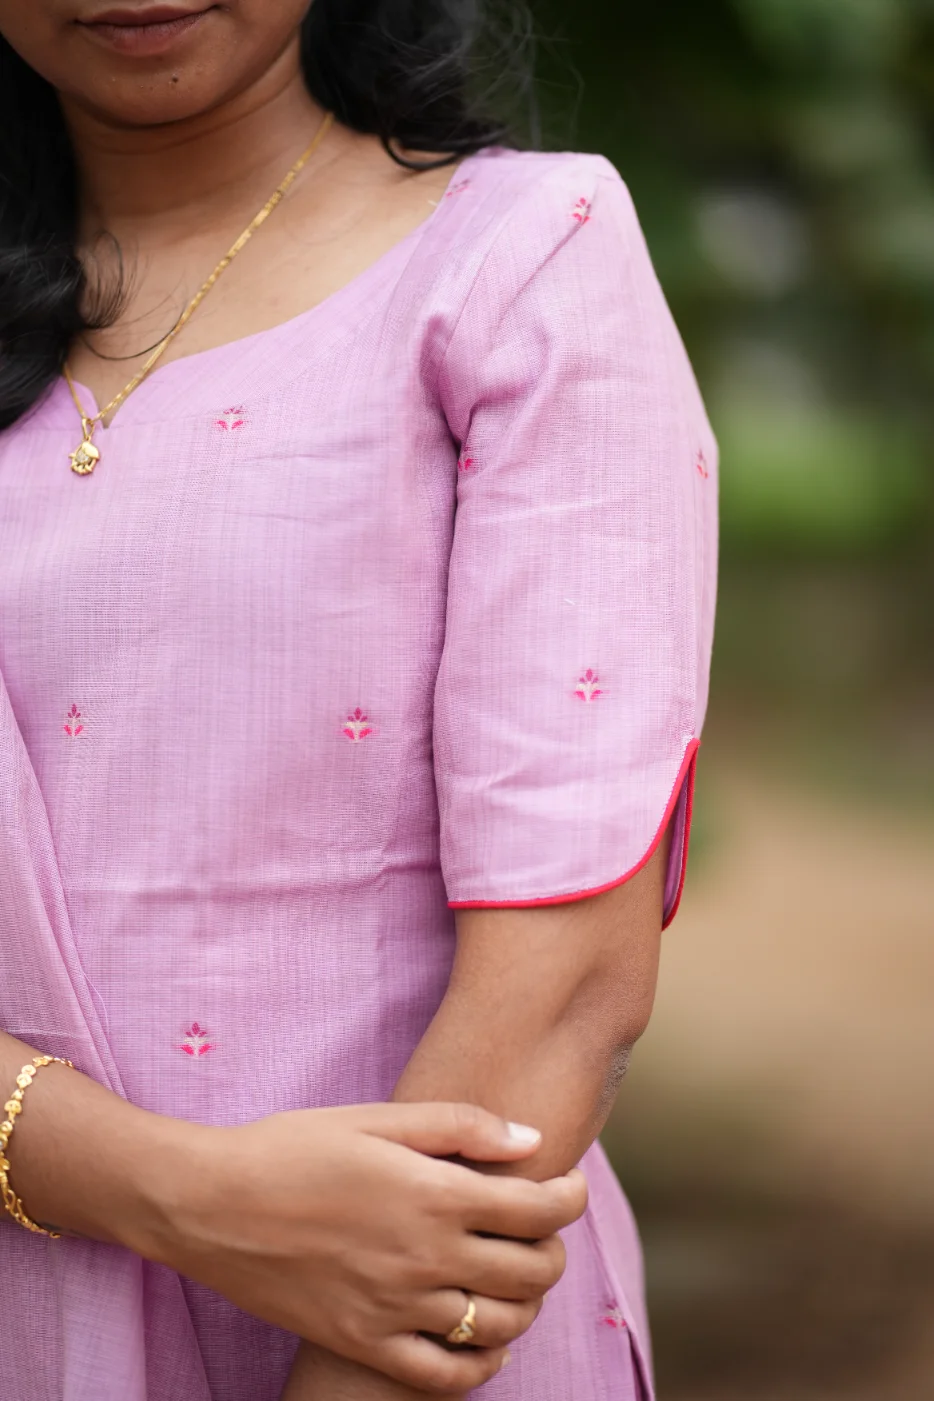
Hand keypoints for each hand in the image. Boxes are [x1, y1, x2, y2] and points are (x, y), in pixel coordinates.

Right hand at [142, 1102, 586, 1392]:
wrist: (212, 1205)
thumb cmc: (293, 1147)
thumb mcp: (377, 1117)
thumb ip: (460, 1124)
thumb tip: (531, 1140)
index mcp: (433, 1194)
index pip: (539, 1209)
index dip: (569, 1198)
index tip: (569, 1188)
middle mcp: (425, 1257)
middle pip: (532, 1270)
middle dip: (553, 1249)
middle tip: (541, 1230)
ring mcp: (396, 1308)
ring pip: (500, 1326)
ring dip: (525, 1304)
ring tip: (513, 1278)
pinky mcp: (364, 1343)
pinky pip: (446, 1377)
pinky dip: (480, 1366)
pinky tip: (481, 1341)